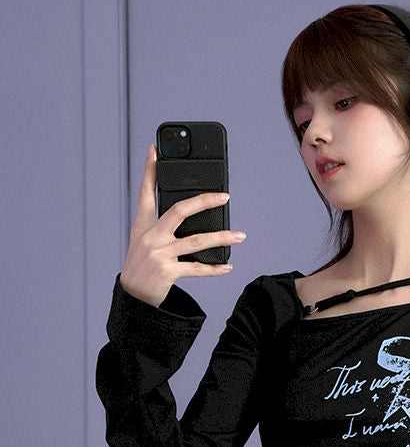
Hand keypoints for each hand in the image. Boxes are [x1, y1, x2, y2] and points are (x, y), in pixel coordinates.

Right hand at [119, 143, 246, 307]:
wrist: (133, 296)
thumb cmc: (141, 265)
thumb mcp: (142, 239)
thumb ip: (158, 222)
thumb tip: (185, 210)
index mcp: (143, 224)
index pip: (146, 191)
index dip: (149, 170)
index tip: (155, 150)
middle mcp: (151, 236)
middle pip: (180, 210)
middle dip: (204, 201)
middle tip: (225, 196)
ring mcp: (159, 254)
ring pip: (196, 241)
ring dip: (221, 238)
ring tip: (239, 236)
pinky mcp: (168, 272)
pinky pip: (196, 268)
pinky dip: (214, 268)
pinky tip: (227, 266)